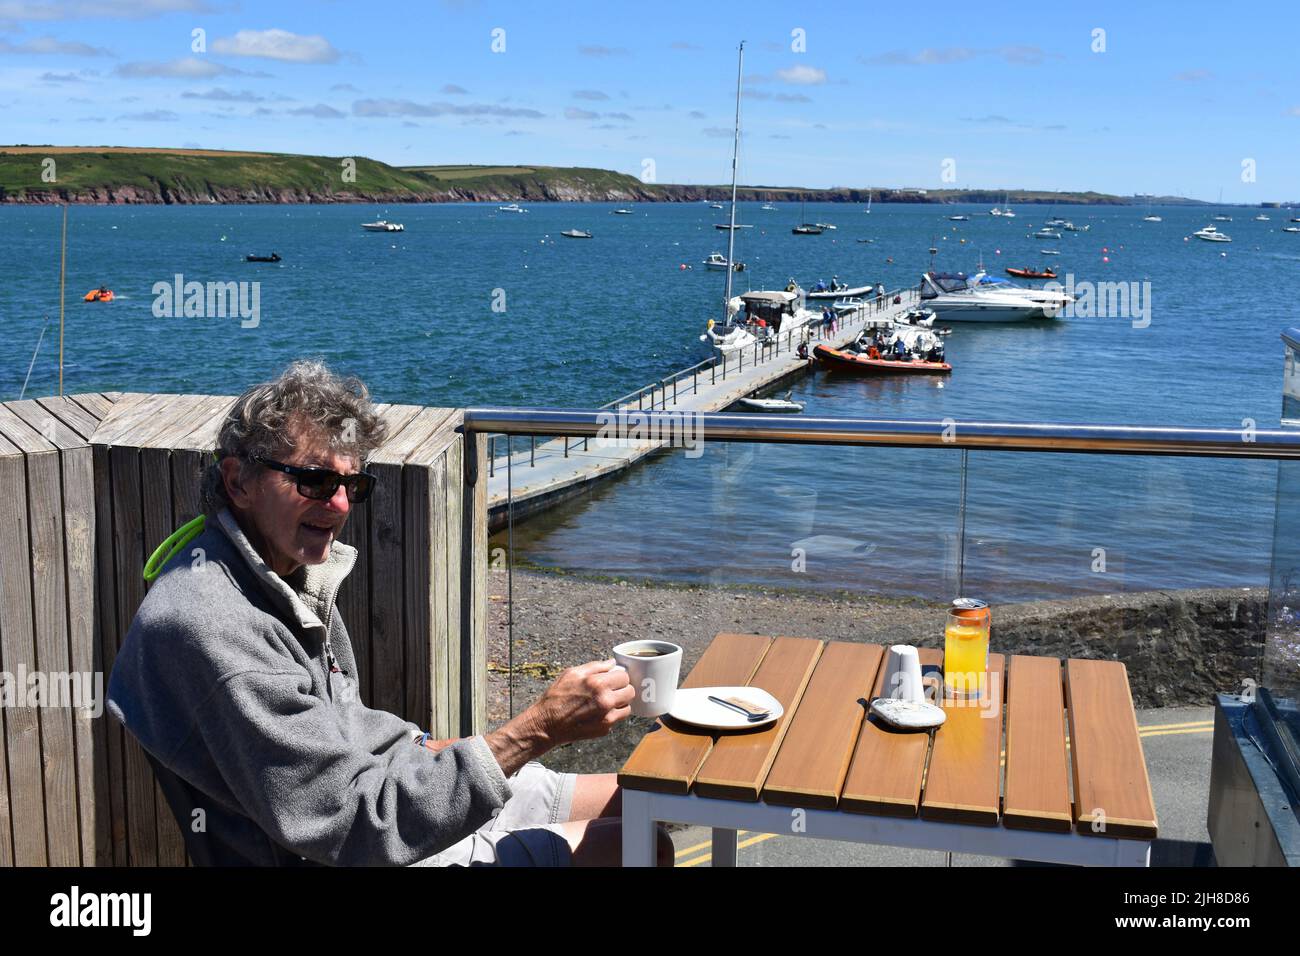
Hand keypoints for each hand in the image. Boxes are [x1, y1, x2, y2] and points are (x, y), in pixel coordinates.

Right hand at [482, 660, 633, 776]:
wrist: (547, 724)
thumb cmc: (556, 697)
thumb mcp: (572, 673)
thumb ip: (595, 666)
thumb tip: (611, 663)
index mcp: (598, 684)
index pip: (624, 676)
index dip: (619, 676)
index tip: (614, 678)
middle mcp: (606, 701)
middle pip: (630, 692)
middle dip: (623, 689)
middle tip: (613, 689)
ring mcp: (607, 717)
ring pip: (627, 707)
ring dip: (620, 703)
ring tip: (606, 702)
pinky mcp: (605, 729)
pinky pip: (617, 719)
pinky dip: (611, 715)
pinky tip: (598, 713)